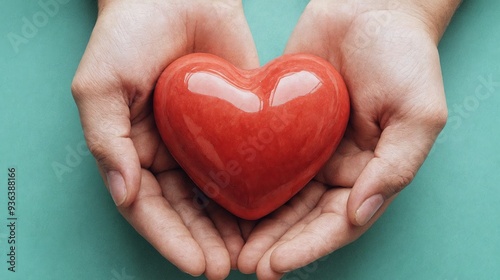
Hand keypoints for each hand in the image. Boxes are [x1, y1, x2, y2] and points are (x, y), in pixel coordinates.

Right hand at [71, 0, 257, 277]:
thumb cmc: (129, 33)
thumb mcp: (101, 85)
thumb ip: (107, 140)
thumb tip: (123, 192)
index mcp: (134, 149)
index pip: (149, 207)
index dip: (171, 239)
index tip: (197, 264)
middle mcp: (168, 152)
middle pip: (186, 210)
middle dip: (204, 242)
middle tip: (228, 268)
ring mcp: (203, 140)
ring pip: (217, 195)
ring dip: (230, 228)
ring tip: (249, 254)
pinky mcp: (235, 124)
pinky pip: (245, 163)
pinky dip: (255, 191)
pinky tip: (270, 213)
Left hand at [238, 1, 459, 277]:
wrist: (369, 7)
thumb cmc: (404, 57)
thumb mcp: (419, 113)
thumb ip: (395, 166)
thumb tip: (358, 214)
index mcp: (369, 172)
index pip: (337, 223)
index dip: (307, 247)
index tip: (274, 264)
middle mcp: (336, 166)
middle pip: (303, 217)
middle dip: (274, 243)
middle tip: (243, 263)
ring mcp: (307, 147)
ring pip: (278, 194)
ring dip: (255, 223)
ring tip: (228, 244)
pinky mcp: (282, 124)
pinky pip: (261, 157)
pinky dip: (243, 180)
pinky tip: (220, 196)